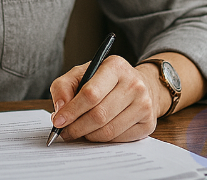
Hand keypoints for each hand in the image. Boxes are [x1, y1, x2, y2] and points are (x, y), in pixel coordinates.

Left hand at [49, 55, 163, 142]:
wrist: (138, 86)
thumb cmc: (104, 81)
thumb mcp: (80, 74)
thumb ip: (63, 87)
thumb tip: (60, 109)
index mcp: (115, 66)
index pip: (91, 94)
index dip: (72, 111)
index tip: (58, 121)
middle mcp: (134, 84)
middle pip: (99, 115)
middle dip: (77, 127)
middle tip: (65, 132)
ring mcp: (144, 104)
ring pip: (108, 130)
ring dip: (88, 135)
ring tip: (79, 131)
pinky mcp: (148, 123)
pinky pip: (119, 139)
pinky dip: (103, 140)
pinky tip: (96, 132)